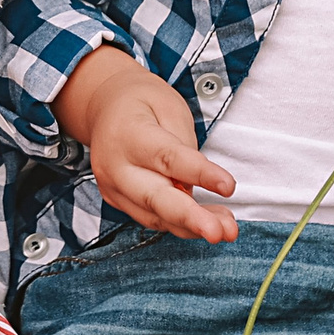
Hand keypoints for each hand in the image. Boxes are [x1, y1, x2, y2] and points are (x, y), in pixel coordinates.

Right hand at [53, 46, 239, 242]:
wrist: (106, 108)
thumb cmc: (141, 103)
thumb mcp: (169, 106)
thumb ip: (184, 145)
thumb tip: (197, 186)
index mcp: (127, 134)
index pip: (167, 158)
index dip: (199, 174)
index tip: (228, 186)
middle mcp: (114, 166)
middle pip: (154, 197)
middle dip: (190, 218)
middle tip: (218, 231)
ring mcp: (113, 188)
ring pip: (155, 215)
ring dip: (192, 226)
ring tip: (226, 229)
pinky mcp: (118, 201)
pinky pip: (151, 217)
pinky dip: (180, 224)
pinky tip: (208, 222)